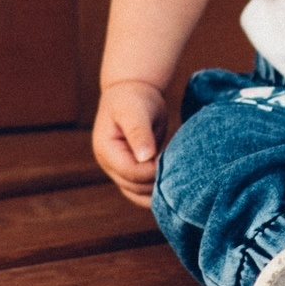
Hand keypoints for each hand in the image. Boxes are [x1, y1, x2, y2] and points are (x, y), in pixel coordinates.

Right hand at [93, 79, 169, 206]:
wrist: (132, 92)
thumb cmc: (133, 99)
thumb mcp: (135, 112)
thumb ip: (139, 133)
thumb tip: (145, 158)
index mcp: (106, 149)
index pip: (129, 172)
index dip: (150, 171)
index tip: (168, 161)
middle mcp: (109, 163)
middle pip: (133, 185)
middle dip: (154, 181)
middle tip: (178, 172)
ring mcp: (118, 169)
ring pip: (136, 193)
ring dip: (154, 191)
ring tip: (176, 184)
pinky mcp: (131, 169)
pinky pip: (140, 189)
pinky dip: (153, 191)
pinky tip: (169, 189)